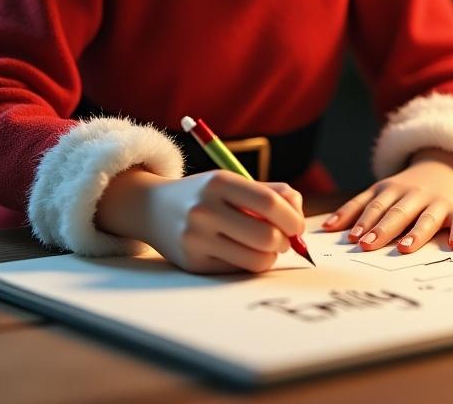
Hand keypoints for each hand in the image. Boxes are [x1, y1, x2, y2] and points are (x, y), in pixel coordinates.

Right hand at [141, 171, 305, 273]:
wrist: (153, 208)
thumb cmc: (204, 194)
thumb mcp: (231, 182)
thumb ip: (270, 192)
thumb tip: (298, 215)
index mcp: (219, 183)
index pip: (269, 203)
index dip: (292, 218)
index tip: (298, 226)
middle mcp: (205, 209)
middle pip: (266, 235)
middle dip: (285, 241)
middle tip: (284, 240)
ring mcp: (196, 238)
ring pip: (256, 259)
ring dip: (270, 256)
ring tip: (266, 247)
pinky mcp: (193, 262)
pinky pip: (237, 270)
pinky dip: (249, 264)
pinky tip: (244, 253)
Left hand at [322, 148, 452, 252]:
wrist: (443, 165)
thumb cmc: (406, 189)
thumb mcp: (381, 191)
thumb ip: (357, 208)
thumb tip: (327, 228)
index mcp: (390, 190)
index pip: (374, 205)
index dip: (362, 221)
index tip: (351, 239)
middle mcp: (412, 194)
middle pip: (396, 212)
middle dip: (381, 229)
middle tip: (368, 246)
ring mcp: (436, 201)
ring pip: (425, 218)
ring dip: (415, 233)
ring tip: (404, 248)